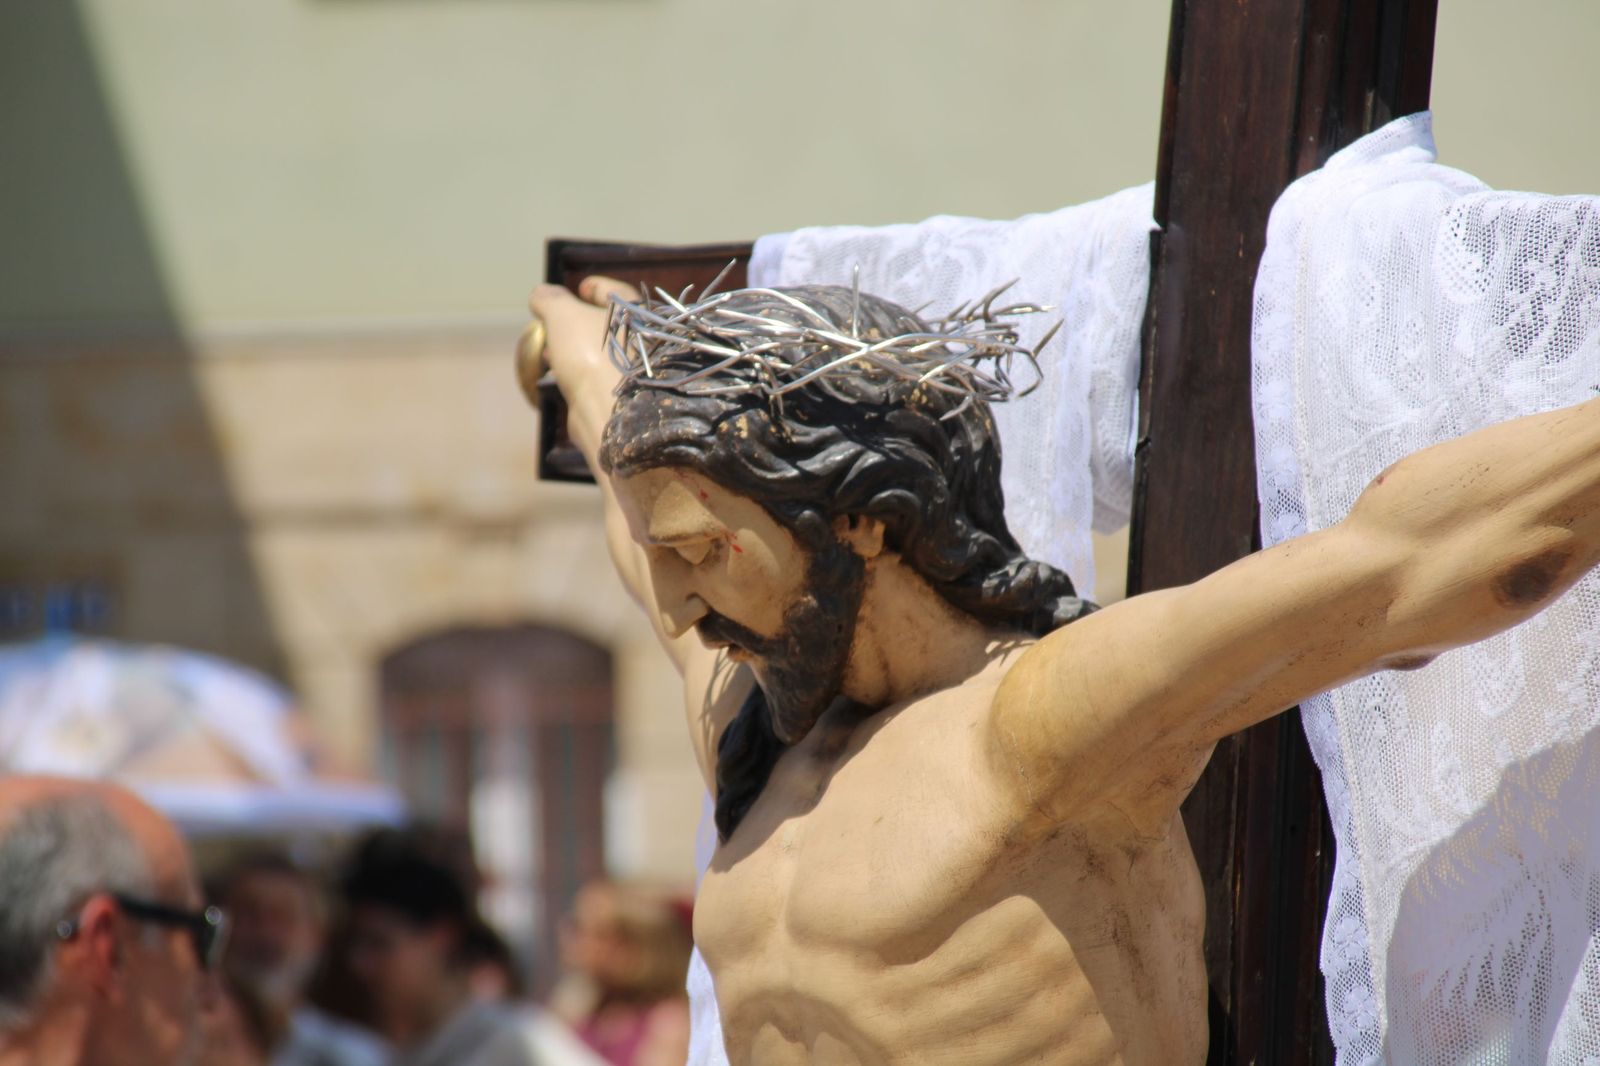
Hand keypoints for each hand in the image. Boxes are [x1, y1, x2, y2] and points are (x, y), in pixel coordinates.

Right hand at [520, 275, 644, 461]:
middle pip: (606, 324)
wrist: (609, 412)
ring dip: (572, 348)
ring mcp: (631, 370)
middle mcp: (640, 341)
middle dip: (578, 321)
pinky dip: (575, 371)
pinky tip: (556, 373)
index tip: (580, 288)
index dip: (596, 286)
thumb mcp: (563, 315)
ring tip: (549, 348)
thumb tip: (540, 293)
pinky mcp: (619, 396)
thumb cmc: (591, 354)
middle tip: (555, 321)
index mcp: (635, 314)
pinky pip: (594, 377)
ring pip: (598, 352)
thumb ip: (550, 300)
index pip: (616, 292)